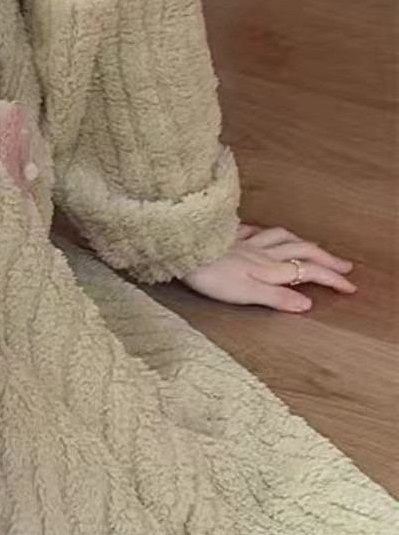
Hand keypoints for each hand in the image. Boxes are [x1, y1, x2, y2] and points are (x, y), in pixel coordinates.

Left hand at [180, 224, 355, 312]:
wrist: (183, 251)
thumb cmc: (211, 276)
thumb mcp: (246, 293)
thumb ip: (277, 298)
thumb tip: (307, 304)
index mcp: (269, 268)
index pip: (308, 272)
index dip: (331, 279)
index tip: (350, 287)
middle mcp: (262, 252)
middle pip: (301, 250)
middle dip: (325, 258)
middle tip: (344, 265)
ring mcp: (245, 242)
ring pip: (281, 237)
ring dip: (301, 241)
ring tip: (312, 245)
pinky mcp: (226, 236)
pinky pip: (252, 230)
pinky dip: (265, 232)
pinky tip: (263, 232)